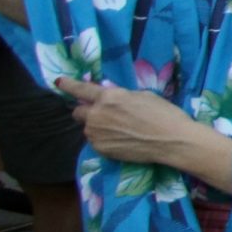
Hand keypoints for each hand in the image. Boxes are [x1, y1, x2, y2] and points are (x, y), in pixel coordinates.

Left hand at [56, 78, 225, 175]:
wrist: (172, 140)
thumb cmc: (163, 113)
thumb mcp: (142, 96)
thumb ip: (120, 97)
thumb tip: (112, 101)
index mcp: (108, 97)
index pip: (80, 89)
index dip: (68, 85)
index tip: (59, 82)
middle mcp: (96, 114)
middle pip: (78, 112)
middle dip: (87, 112)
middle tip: (103, 115)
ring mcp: (96, 134)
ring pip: (88, 128)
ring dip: (97, 127)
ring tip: (118, 131)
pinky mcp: (101, 150)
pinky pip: (96, 142)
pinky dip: (104, 140)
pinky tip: (122, 141)